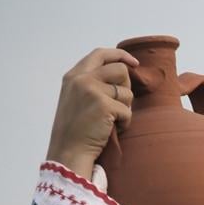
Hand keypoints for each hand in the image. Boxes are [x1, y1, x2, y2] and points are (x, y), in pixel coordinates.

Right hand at [45, 47, 138, 180]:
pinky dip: (125, 122)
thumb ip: (92, 83)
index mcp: (73, 76)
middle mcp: (81, 78)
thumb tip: (122, 73)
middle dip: (126, 87)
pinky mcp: (104, 104)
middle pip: (120, 69)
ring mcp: (92, 90)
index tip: (134, 62)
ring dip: (125, 107)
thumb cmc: (76, 130)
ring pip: (127, 91)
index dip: (120, 55)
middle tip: (120, 104)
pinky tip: (112, 129)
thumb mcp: (77, 98)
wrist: (69, 151)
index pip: (99, 54)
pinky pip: (128, 110)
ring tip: (111, 120)